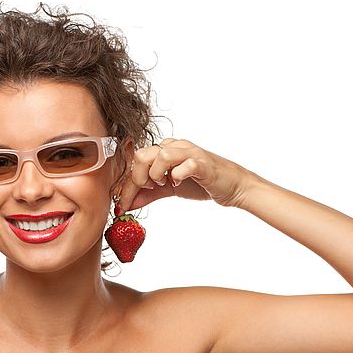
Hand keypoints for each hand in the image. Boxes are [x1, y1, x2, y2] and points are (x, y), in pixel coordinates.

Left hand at [115, 138, 256, 213]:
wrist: (231, 186)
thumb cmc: (200, 183)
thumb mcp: (168, 189)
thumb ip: (148, 194)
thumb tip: (126, 205)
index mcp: (164, 150)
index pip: (136, 163)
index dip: (125, 185)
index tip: (121, 205)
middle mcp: (175, 147)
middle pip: (143, 154)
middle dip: (138, 178)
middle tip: (146, 190)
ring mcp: (190, 153)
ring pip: (161, 155)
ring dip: (156, 174)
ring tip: (163, 184)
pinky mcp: (203, 163)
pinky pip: (185, 165)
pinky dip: (177, 176)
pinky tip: (178, 184)